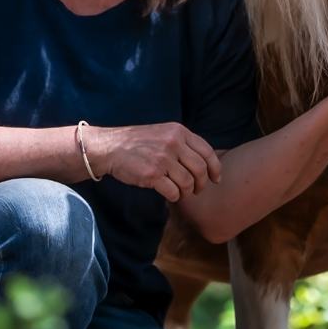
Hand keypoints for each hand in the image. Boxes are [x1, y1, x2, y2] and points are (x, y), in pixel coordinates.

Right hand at [85, 122, 221, 201]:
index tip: (215, 179)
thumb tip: (204, 162)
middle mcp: (173, 143)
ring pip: (187, 182)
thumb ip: (183, 143)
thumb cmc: (138, 142)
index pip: (207, 151)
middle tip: (196, 190)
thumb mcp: (164, 133)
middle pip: (200, 169)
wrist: (111, 147)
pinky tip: (170, 195)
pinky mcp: (152, 174)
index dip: (215, 168)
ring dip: (187, 192)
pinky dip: (175, 197)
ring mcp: (163, 159)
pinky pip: (173, 191)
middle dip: (201, 184)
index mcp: (179, 132)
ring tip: (181, 193)